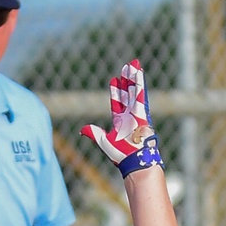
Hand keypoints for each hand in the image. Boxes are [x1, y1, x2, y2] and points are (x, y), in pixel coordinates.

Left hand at [81, 58, 164, 177]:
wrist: (133, 160)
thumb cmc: (120, 154)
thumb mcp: (103, 142)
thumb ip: (94, 133)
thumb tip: (82, 130)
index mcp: (120, 122)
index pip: (117, 103)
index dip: (116, 92)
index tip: (114, 81)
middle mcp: (129, 116)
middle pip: (128, 94)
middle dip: (126, 81)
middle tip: (126, 68)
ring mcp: (136, 113)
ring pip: (134, 91)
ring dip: (133, 78)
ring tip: (133, 64)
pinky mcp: (142, 112)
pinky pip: (140, 95)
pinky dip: (139, 83)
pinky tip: (139, 72)